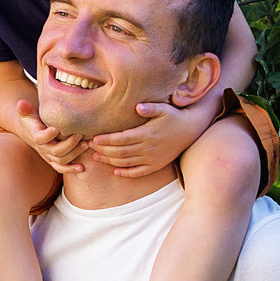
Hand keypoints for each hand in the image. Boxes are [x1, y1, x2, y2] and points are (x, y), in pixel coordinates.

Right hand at [12, 95, 90, 174]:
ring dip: (74, 154)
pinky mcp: (52, 159)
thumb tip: (22, 104)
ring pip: (61, 160)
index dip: (47, 135)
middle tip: (79, 135)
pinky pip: (61, 168)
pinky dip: (71, 169)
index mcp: (34, 135)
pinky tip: (81, 167)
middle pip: (55, 151)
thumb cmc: (31, 116)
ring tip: (85, 144)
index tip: (57, 128)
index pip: (39, 138)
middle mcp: (41, 147)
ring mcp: (47, 155)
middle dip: (69, 144)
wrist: (29, 128)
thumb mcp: (26, 111)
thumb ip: (24, 108)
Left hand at [89, 94, 213, 177]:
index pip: (121, 139)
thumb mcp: (164, 109)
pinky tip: (115, 171)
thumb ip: (150, 108)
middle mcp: (148, 148)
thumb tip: (137, 106)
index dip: (106, 140)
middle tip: (89, 147)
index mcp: (147, 134)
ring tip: (96, 157)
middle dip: (103, 150)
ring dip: (109, 161)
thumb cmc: (174, 117)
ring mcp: (152, 158)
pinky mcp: (156, 165)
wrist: (191, 131)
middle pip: (120, 152)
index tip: (94, 138)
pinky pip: (139, 172)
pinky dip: (126, 173)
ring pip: (126, 162)